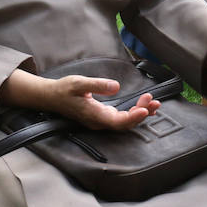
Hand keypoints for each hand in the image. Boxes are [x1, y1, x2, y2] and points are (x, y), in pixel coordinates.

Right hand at [43, 74, 160, 130]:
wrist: (51, 97)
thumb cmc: (64, 89)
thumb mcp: (79, 83)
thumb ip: (97, 84)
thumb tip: (116, 86)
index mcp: (94, 115)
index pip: (117, 121)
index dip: (132, 117)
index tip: (145, 110)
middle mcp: (99, 121)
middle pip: (124, 124)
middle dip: (141, 113)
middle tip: (154, 101)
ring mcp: (101, 120)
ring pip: (124, 122)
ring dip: (140, 113)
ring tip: (154, 103)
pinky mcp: (103, 116)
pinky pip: (121, 119)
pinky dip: (134, 113)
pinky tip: (145, 108)